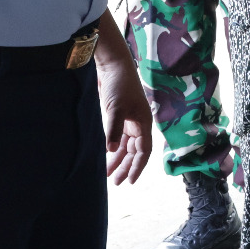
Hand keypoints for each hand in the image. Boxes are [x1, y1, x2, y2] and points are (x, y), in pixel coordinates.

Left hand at [96, 60, 152, 184]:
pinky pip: (118, 138)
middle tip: (116, 182)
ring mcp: (129, 121)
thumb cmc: (119, 85)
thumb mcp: (116, 107)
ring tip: (108, 174)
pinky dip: (113, 148)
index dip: (137, 167)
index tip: (129, 181)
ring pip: (125, 146)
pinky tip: (106, 156)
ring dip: (118, 159)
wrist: (113, 65)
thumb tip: (110, 150)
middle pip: (135, 151)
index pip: (143, 151)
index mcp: (143, 123)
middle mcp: (138, 124)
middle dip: (127, 166)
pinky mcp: (119, 116)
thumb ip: (114, 129)